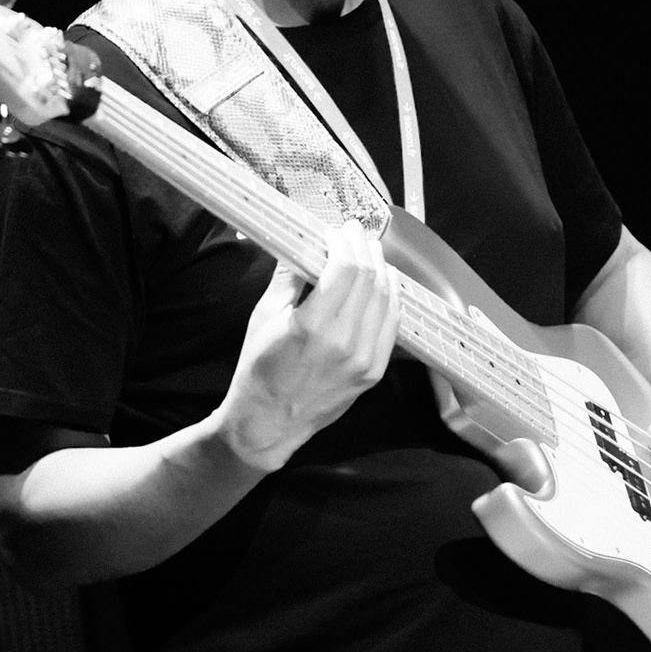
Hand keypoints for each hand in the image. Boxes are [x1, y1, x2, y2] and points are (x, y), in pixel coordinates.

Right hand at [215, 221, 400, 471]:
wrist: (269, 423)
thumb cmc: (259, 368)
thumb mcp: (264, 316)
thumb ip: (287, 276)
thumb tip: (303, 242)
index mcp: (313, 326)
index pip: (346, 268)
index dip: (346, 241)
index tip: (339, 229)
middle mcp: (346, 342)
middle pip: (369, 278)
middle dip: (363, 248)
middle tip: (354, 233)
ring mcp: (366, 359)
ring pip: (386, 298)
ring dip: (380, 268)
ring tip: (369, 252)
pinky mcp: (375, 371)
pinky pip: (391, 324)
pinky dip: (390, 297)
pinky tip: (383, 282)